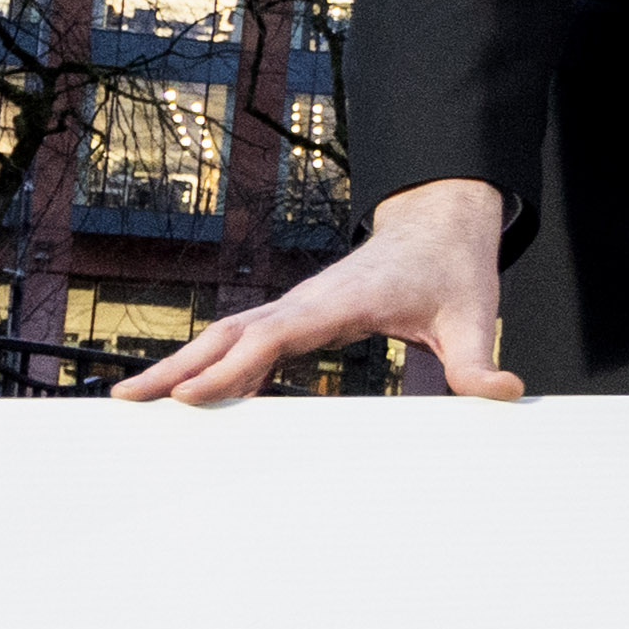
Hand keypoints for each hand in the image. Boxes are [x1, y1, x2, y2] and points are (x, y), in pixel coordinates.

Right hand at [122, 177, 518, 400]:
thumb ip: (480, 361)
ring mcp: (297, 308)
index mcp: (340, 302)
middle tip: (126, 401)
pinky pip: (245, 342)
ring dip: (181, 367)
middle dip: (177, 369)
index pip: (275, 337)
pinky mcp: (299, 316)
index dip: (233, 367)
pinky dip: (211, 366)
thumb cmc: (453, 271)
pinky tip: (189, 395)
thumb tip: (502, 392)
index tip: (190, 396)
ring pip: (227, 337)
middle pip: (230, 336)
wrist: (440, 227)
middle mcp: (307, 302)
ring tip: (131, 399)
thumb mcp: (475, 316)